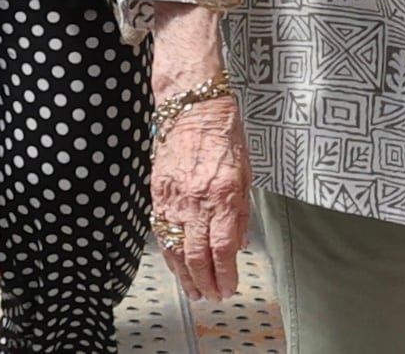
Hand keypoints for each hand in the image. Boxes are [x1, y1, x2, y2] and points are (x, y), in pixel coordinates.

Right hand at [150, 6, 249, 301]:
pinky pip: (162, 232)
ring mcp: (174, 198)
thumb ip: (241, 212)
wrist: (193, 107)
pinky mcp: (158, 194)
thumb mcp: (247, 172)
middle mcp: (197, 200)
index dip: (225, 274)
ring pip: (176, 248)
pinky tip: (176, 266)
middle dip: (205, 282)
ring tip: (194, 292)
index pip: (223, 247)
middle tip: (212, 297)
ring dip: (185, 275)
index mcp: (223, 194)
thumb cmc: (225, 135)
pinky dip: (169, 254)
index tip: (229, 288)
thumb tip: (238, 244)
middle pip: (197, 255)